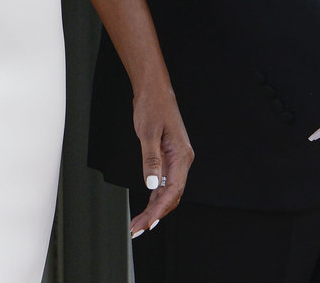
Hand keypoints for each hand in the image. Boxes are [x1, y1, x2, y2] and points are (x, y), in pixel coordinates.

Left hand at [129, 79, 192, 236]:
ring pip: (167, 192)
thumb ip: (150, 159)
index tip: (148, 223)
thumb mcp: (148, 132)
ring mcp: (176, 160)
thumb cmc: (153, 106)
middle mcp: (182, 160)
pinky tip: (146, 208)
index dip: (160, 210)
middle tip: (137, 229)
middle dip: (155, 215)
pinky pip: (164, 183)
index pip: (173, 191)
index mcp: (182, 156)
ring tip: (138, 224)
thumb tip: (152, 184)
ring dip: (154, 209)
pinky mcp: (168, 158)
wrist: (154, 90)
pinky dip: (154, 197)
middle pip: (171, 196)